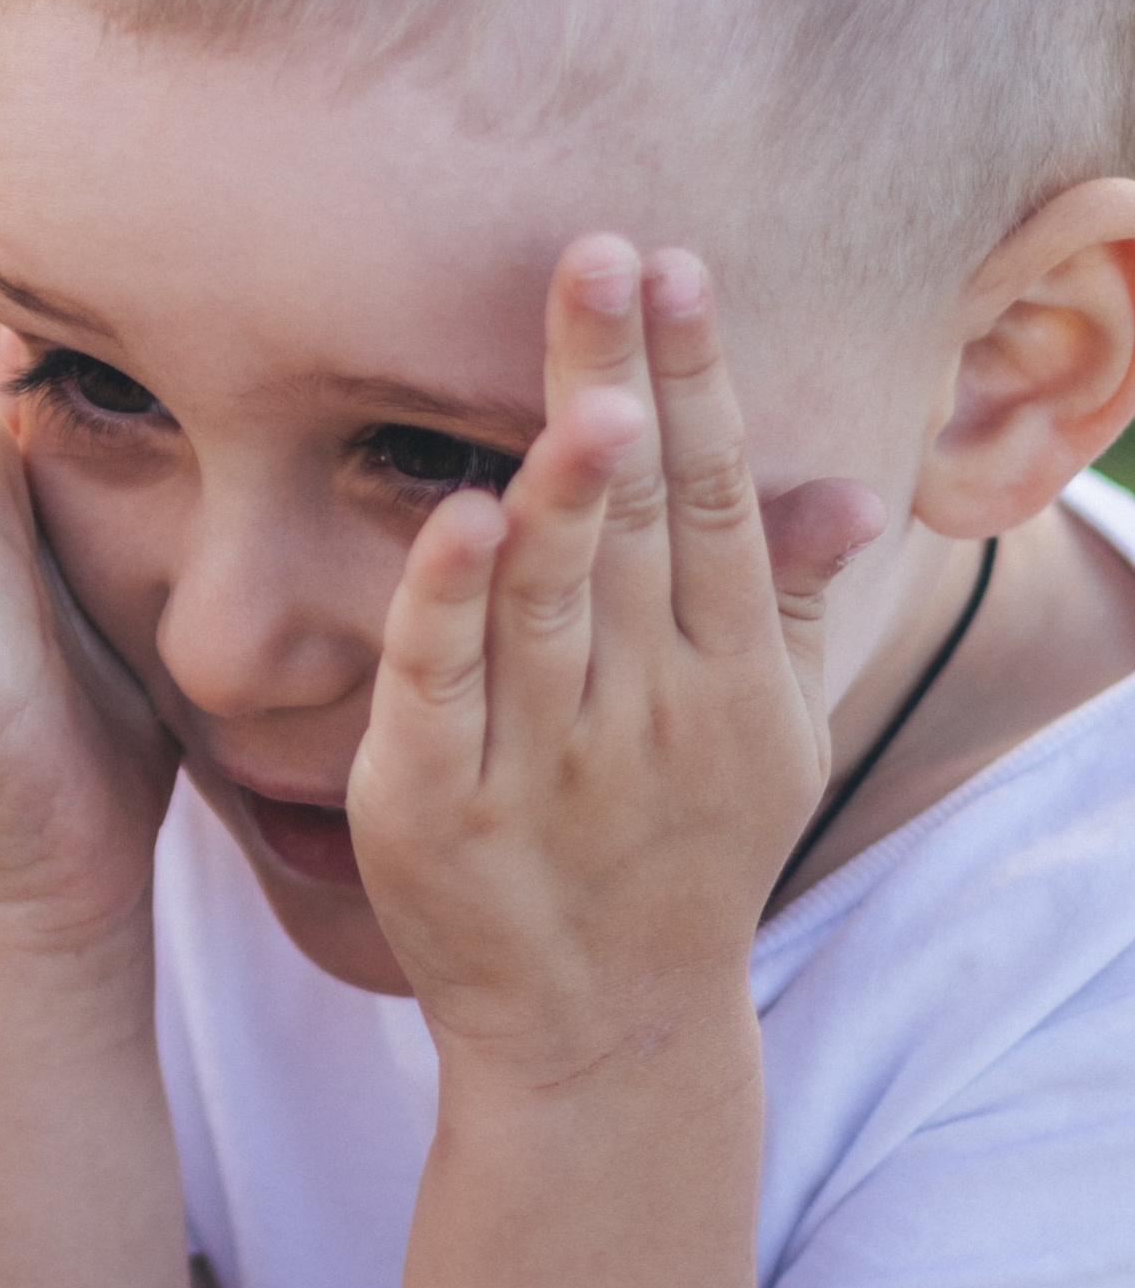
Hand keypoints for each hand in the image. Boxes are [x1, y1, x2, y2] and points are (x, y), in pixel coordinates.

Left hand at [347, 239, 879, 1083]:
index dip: (697, 380)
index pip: (714, 496)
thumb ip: (793, 605)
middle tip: (602, 255)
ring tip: (581, 387)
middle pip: (633, 519)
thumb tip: (851, 489)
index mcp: (729, 674)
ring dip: (567, 489)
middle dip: (622, 383)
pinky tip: (460, 519)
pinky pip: (440, 684)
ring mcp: (542, 757)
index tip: (677, 267)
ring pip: (555, 597)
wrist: (603, 1032)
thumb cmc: (681, 855)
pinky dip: (448, 603)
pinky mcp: (435, 801)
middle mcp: (647, 706)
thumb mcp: (768, 739)